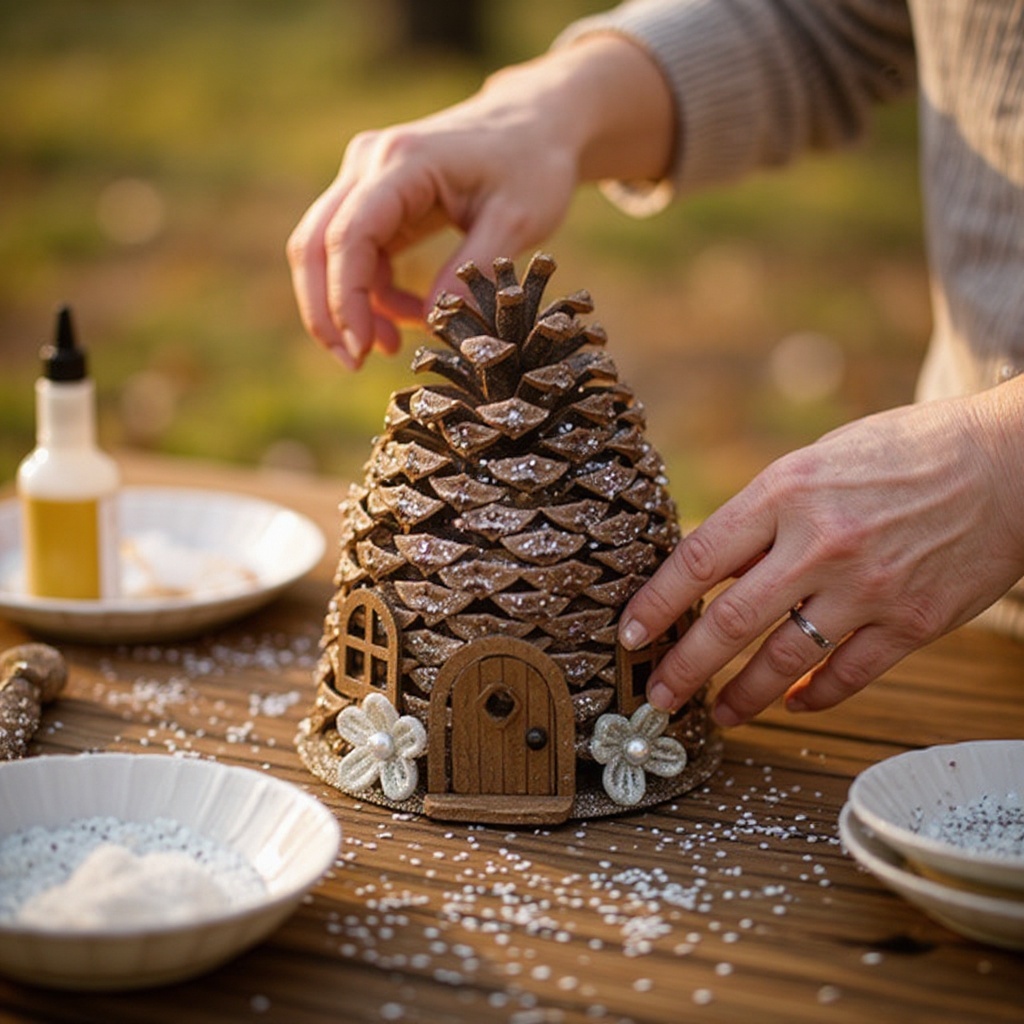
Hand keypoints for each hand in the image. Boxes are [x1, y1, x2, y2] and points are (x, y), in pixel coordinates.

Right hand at [286, 35, 673, 367]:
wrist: (535, 123)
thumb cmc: (532, 164)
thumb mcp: (519, 220)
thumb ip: (474, 269)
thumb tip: (436, 322)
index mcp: (404, 161)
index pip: (349, 235)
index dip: (346, 298)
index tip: (362, 348)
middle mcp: (370, 162)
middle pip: (315, 244)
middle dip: (328, 311)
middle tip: (353, 362)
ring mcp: (366, 177)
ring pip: (326, 251)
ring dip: (348, 306)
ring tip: (388, 347)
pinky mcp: (376, 198)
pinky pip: (355, 253)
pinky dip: (372, 293)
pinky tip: (407, 316)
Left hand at [619, 378, 1023, 725]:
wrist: (1007, 462)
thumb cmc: (903, 453)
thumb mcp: (816, 462)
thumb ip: (766, 514)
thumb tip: (716, 568)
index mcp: (786, 492)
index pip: (699, 559)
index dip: (656, 603)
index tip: (630, 634)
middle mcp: (819, 543)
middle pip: (729, 623)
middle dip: (684, 669)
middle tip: (658, 696)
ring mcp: (867, 588)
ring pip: (783, 662)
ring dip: (742, 697)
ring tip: (718, 714)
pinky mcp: (912, 622)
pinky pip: (848, 675)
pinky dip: (814, 696)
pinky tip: (794, 704)